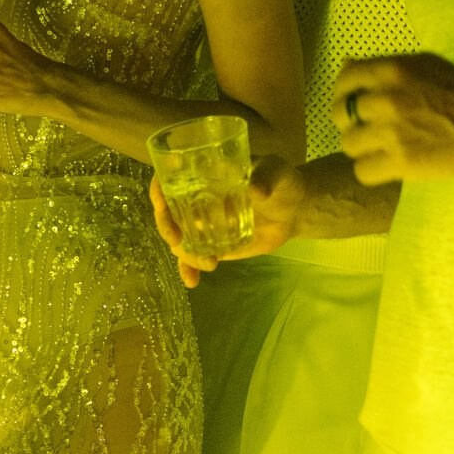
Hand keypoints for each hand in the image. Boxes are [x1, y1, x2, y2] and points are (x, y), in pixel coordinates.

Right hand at [149, 155, 306, 287]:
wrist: (295, 212)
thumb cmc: (283, 182)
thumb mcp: (277, 172)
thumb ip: (266, 177)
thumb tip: (255, 190)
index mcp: (203, 175)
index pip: (169, 178)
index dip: (159, 190)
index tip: (161, 203)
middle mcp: (196, 199)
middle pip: (167, 212)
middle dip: (167, 227)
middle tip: (179, 240)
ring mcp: (203, 224)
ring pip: (179, 238)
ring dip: (184, 252)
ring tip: (210, 263)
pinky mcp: (214, 244)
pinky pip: (194, 256)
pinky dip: (189, 268)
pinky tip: (192, 281)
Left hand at [332, 52, 453, 184]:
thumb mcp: (424, 65)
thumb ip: (382, 66)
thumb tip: (345, 64)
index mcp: (392, 70)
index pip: (344, 80)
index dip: (345, 94)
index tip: (354, 103)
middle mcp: (387, 99)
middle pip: (340, 114)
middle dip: (350, 122)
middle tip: (368, 128)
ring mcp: (392, 132)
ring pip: (348, 144)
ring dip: (362, 148)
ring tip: (380, 147)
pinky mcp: (402, 162)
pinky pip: (362, 171)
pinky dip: (371, 170)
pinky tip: (386, 165)